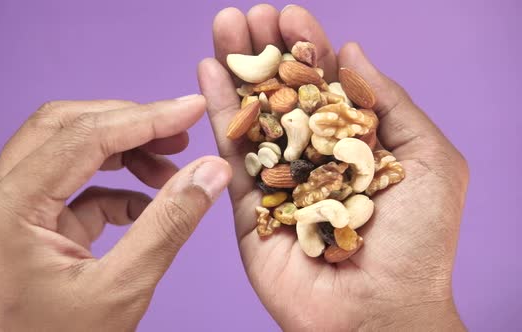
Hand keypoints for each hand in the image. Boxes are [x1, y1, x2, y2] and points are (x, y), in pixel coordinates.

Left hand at [0, 97, 231, 330]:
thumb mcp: (120, 290)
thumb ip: (168, 225)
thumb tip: (211, 172)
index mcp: (8, 209)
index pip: (83, 137)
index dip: (146, 117)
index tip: (191, 108)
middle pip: (64, 128)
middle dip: (128, 125)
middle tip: (179, 134)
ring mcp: (2, 215)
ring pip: (62, 153)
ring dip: (119, 154)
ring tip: (169, 170)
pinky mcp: (18, 231)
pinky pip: (65, 192)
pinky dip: (108, 191)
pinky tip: (144, 207)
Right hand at [198, 5, 467, 330]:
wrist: (380, 312)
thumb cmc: (417, 242)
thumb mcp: (427, 159)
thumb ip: (389, 103)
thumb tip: (352, 52)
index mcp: (354, 142)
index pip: (325, 84)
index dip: (307, 47)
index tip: (290, 14)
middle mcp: (313, 155)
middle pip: (282, 93)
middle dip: (263, 51)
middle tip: (246, 16)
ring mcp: (279, 179)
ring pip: (252, 115)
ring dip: (235, 69)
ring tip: (222, 27)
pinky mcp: (249, 206)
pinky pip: (231, 154)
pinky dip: (219, 112)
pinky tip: (208, 73)